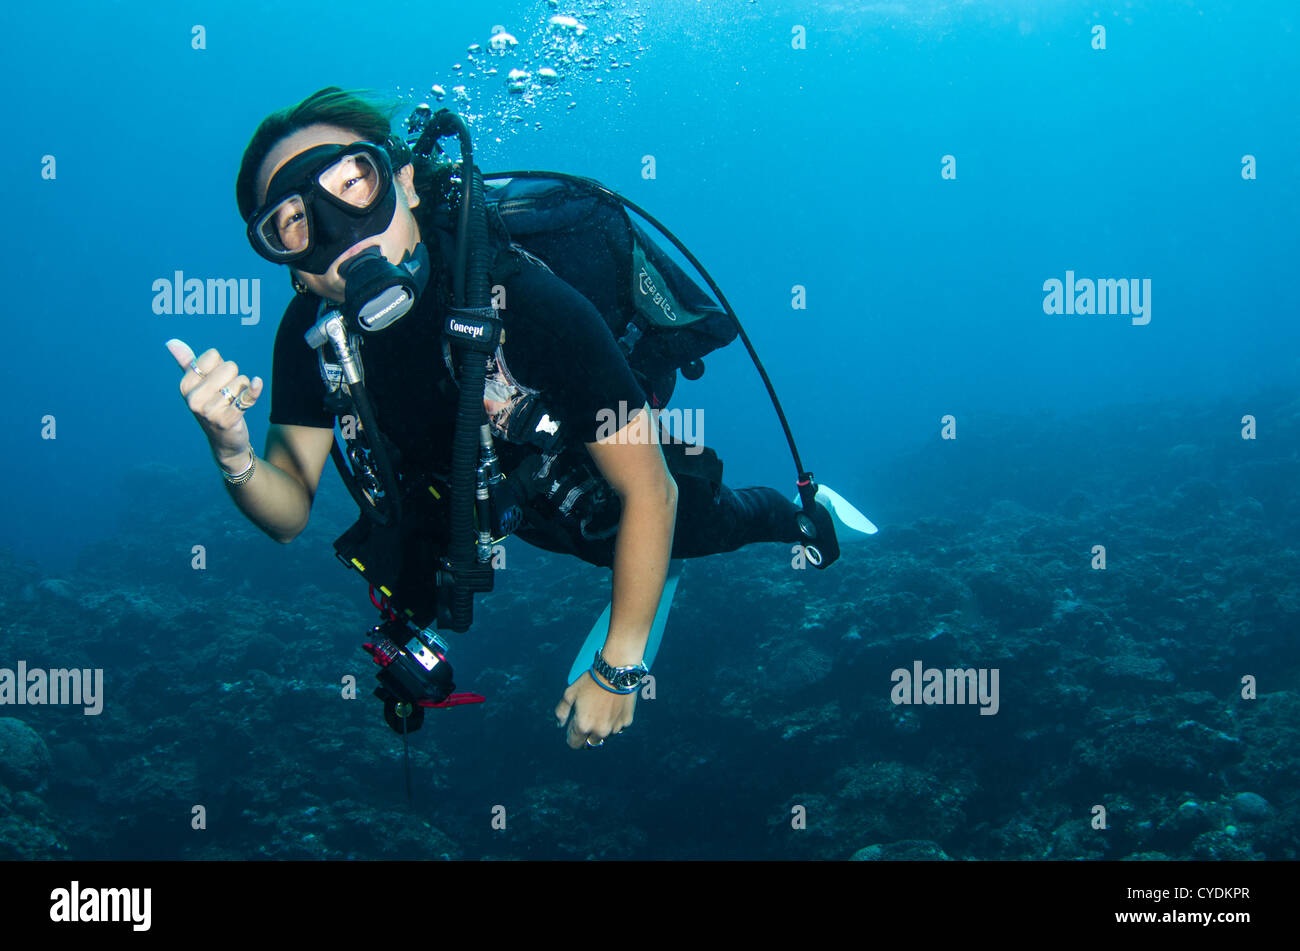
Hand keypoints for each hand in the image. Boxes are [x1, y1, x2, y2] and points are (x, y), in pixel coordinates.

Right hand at [166, 339, 263, 467]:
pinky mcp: (228, 420)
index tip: (216, 381)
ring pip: (240, 381)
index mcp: (185, 385)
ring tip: (233, 402)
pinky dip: (254, 390)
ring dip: (242, 389)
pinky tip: (257, 383)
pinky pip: (246, 398)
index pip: (212, 356)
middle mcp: (194, 399)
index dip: (220, 365)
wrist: (223, 440)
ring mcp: (210, 411)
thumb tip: (171, 342)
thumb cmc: (211, 405)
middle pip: (229, 367)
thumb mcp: (197, 385)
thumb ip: (187, 362)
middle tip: (227, 393)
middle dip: (234, 377)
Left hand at [555, 671, 636, 749]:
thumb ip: (561, 711)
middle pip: (590, 743)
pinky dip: (613, 721)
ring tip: (600, 709)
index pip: (574, 743)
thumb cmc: (591, 681)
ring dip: (600, 729)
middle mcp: (600, 731)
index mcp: (583, 726)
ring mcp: (615, 728)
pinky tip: (612, 707)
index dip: (571, 735)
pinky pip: (617, 727)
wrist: (617, 672)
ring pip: (604, 736)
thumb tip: (560, 724)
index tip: (573, 725)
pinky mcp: (626, 722)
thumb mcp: (570, 693)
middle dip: (586, 734)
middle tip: (587, 716)